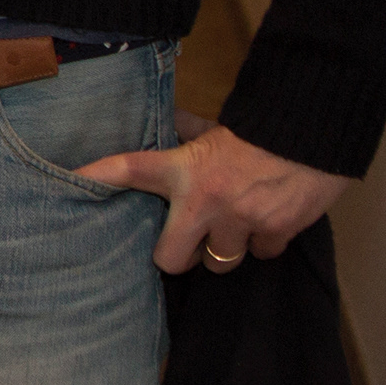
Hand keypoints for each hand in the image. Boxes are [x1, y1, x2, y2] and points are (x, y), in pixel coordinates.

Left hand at [76, 117, 350, 274]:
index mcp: (184, 167)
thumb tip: (169, 122)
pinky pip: (263, 253)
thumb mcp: (216, 128)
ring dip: (227, 249)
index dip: (96, 178)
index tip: (70, 183)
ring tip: (237, 224)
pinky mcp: (276, 231)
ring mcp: (241, 220)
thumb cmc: (260, 128)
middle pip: (171, 260)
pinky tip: (270, 218)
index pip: (129, 170)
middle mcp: (206, 199)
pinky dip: (266, 241)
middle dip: (180, 256)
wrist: (315, 129)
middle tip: (188, 241)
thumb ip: (188, 132)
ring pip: (220, 262)